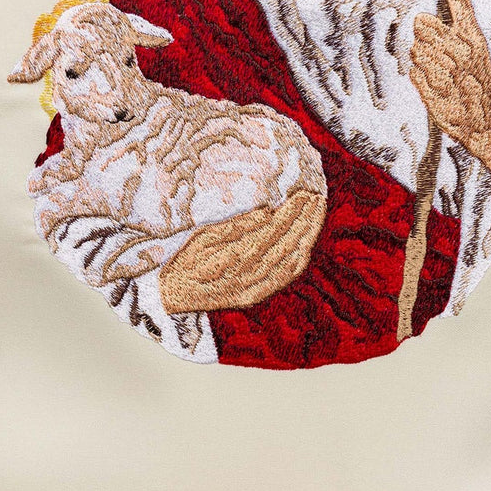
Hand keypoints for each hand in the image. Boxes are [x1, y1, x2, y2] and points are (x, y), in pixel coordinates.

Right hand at [159, 189, 325, 312]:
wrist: (173, 296)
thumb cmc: (185, 261)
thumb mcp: (202, 236)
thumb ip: (236, 226)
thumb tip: (267, 211)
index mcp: (235, 256)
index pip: (273, 230)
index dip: (292, 212)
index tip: (303, 193)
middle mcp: (249, 274)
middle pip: (288, 243)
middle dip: (306, 219)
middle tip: (317, 198)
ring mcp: (255, 288)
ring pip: (292, 260)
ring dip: (308, 235)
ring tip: (317, 213)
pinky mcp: (256, 296)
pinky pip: (285, 277)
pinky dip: (300, 258)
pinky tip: (306, 241)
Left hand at [411, 0, 490, 181]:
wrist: (484, 122)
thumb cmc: (477, 85)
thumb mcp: (474, 54)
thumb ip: (454, 35)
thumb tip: (421, 18)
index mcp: (475, 37)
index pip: (457, 0)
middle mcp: (462, 48)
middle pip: (422, 22)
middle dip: (422, 34)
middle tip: (435, 51)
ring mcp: (447, 68)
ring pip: (415, 48)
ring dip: (421, 59)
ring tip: (438, 73)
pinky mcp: (433, 88)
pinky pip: (413, 71)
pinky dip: (419, 78)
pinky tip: (435, 87)